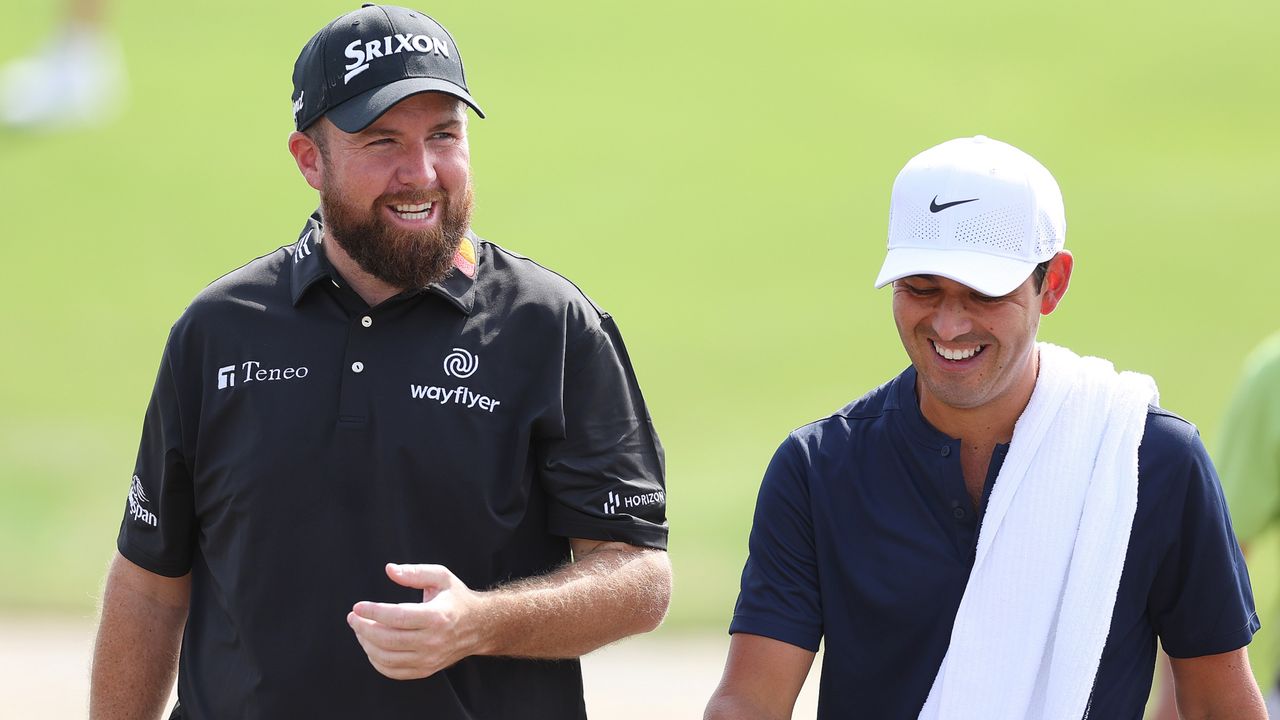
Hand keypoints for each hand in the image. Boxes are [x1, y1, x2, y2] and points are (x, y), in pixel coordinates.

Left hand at [347, 563, 486, 679]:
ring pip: (387, 658)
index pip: (397, 617)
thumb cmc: (456, 599)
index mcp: (437, 616)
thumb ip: (415, 572)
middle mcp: (433, 641)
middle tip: (353, 617)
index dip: (373, 612)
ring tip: (360, 629)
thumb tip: (390, 570)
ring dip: (366, 644)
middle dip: (363, 628)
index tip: (357, 606)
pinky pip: (393, 671)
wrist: (479, 626)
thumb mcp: (441, 577)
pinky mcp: (426, 670)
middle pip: (388, 640)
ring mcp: (429, 659)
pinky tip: (371, 645)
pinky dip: (376, 660)